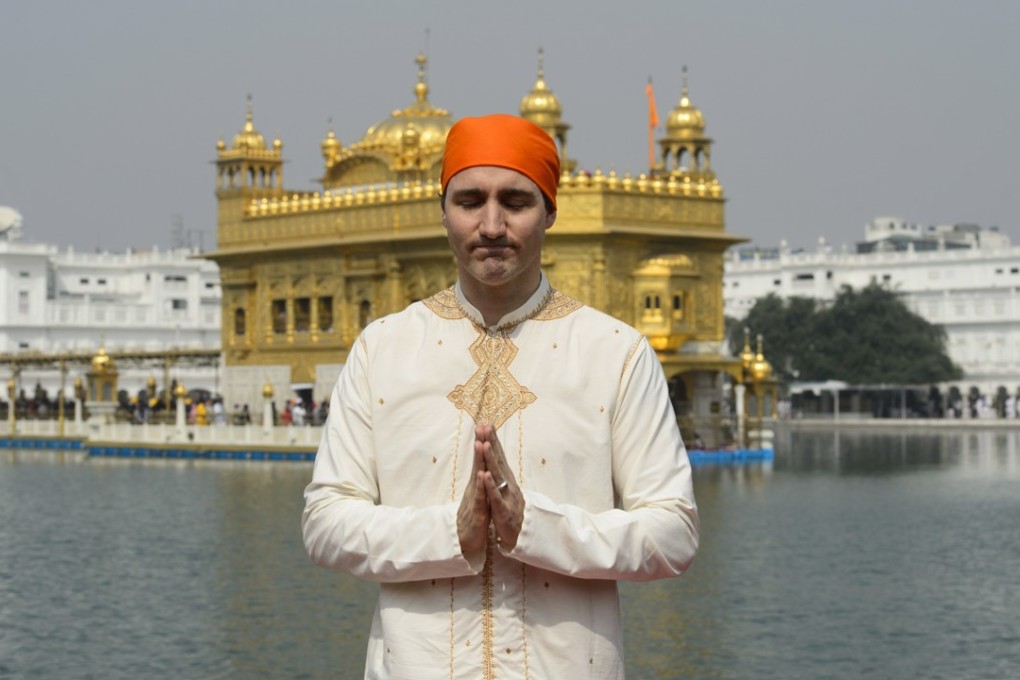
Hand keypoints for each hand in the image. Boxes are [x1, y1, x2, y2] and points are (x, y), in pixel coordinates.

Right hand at [456, 434, 490, 553]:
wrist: (464, 540)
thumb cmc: (473, 517)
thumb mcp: (478, 496)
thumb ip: (480, 480)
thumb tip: (483, 465)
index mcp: (478, 483)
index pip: (481, 459)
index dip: (484, 442)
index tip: (486, 425)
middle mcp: (475, 487)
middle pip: (478, 462)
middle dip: (481, 443)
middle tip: (481, 425)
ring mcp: (475, 498)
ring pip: (478, 476)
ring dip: (479, 460)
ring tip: (481, 443)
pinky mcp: (478, 511)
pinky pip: (481, 496)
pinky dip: (482, 485)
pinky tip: (483, 474)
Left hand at [476, 424, 523, 550]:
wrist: (517, 536)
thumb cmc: (508, 510)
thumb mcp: (504, 489)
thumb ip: (500, 473)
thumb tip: (496, 456)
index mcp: (506, 478)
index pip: (498, 455)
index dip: (492, 439)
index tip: (486, 423)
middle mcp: (508, 483)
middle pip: (498, 459)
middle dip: (491, 442)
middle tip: (486, 425)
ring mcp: (506, 496)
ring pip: (497, 475)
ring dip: (490, 459)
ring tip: (484, 444)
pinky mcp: (502, 510)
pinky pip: (495, 496)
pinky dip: (490, 486)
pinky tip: (485, 475)